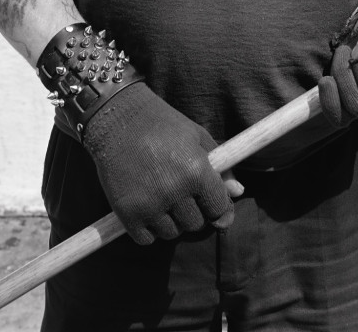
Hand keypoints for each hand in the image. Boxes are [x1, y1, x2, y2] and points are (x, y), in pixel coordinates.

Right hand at [83, 82, 242, 244]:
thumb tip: (239, 192)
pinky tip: (146, 206)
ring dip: (170, 221)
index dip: (217, 207)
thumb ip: (222, 167)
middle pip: (195, 224)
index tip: (209, 202)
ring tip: (162, 195)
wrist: (118, 118)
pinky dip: (148, 229)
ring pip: (172, 233)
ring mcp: (149, 204)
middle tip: (180, 191)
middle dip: (192, 211)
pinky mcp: (126, 213)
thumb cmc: (163, 125)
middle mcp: (175, 190)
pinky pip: (146, 239)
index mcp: (197, 170)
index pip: (219, 209)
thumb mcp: (198, 138)